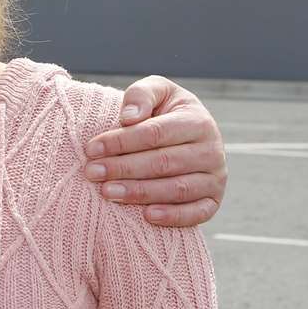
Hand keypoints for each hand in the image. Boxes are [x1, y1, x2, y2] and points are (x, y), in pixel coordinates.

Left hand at [83, 76, 225, 227]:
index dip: (121, 142)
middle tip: (92, 172)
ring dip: (140, 193)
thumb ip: (141, 95)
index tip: (92, 148)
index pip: (155, 133)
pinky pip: (197, 213)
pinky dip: (173, 217)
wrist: (189, 134)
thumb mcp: (156, 91)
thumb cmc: (164, 111)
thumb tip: (128, 118)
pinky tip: (146, 216)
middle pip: (163, 162)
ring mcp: (215, 178)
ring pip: (177, 189)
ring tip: (107, 192)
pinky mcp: (214, 201)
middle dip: (124, 168)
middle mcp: (212, 150)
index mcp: (198, 121)